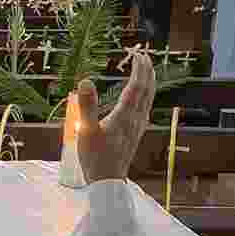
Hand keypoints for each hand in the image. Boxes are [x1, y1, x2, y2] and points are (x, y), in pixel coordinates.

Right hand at [76, 52, 155, 183]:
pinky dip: (147, 96)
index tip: (137, 54)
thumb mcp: (85, 130)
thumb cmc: (95, 157)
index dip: (138, 69)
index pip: (136, 87)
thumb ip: (86, 105)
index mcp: (124, 116)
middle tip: (143, 55)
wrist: (108, 181)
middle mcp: (136, 119)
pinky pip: (146, 108)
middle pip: (147, 90)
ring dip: (149, 82)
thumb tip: (86, 80)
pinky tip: (143, 98)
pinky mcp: (136, 133)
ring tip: (146, 70)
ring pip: (149, 99)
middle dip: (147, 71)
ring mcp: (138, 127)